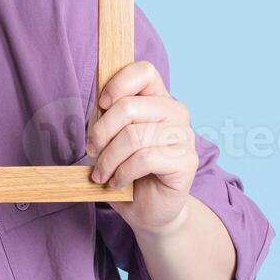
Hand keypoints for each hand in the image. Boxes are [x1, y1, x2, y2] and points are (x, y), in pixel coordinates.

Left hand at [87, 60, 198, 233]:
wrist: (148, 209)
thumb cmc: (126, 168)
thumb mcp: (110, 136)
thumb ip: (106, 113)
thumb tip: (97, 100)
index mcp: (157, 98)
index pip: (143, 71)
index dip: (117, 84)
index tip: (101, 105)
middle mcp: (175, 112)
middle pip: (128, 106)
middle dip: (101, 131)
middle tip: (92, 151)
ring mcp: (184, 136)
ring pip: (133, 135)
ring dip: (108, 158)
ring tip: (101, 173)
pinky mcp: (186, 161)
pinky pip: (144, 158)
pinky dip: (122, 172)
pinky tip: (117, 182)